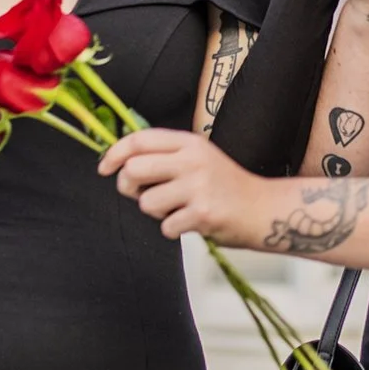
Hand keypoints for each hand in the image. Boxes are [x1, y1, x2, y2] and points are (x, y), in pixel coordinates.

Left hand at [100, 128, 267, 242]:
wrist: (264, 209)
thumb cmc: (226, 186)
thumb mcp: (200, 158)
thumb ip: (167, 155)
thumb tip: (122, 162)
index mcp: (189, 143)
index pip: (139, 139)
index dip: (114, 154)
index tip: (103, 168)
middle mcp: (192, 160)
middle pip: (134, 170)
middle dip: (128, 187)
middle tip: (142, 195)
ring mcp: (198, 187)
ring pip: (146, 203)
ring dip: (156, 213)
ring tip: (178, 209)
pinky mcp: (203, 214)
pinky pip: (166, 227)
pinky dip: (174, 230)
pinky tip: (191, 223)